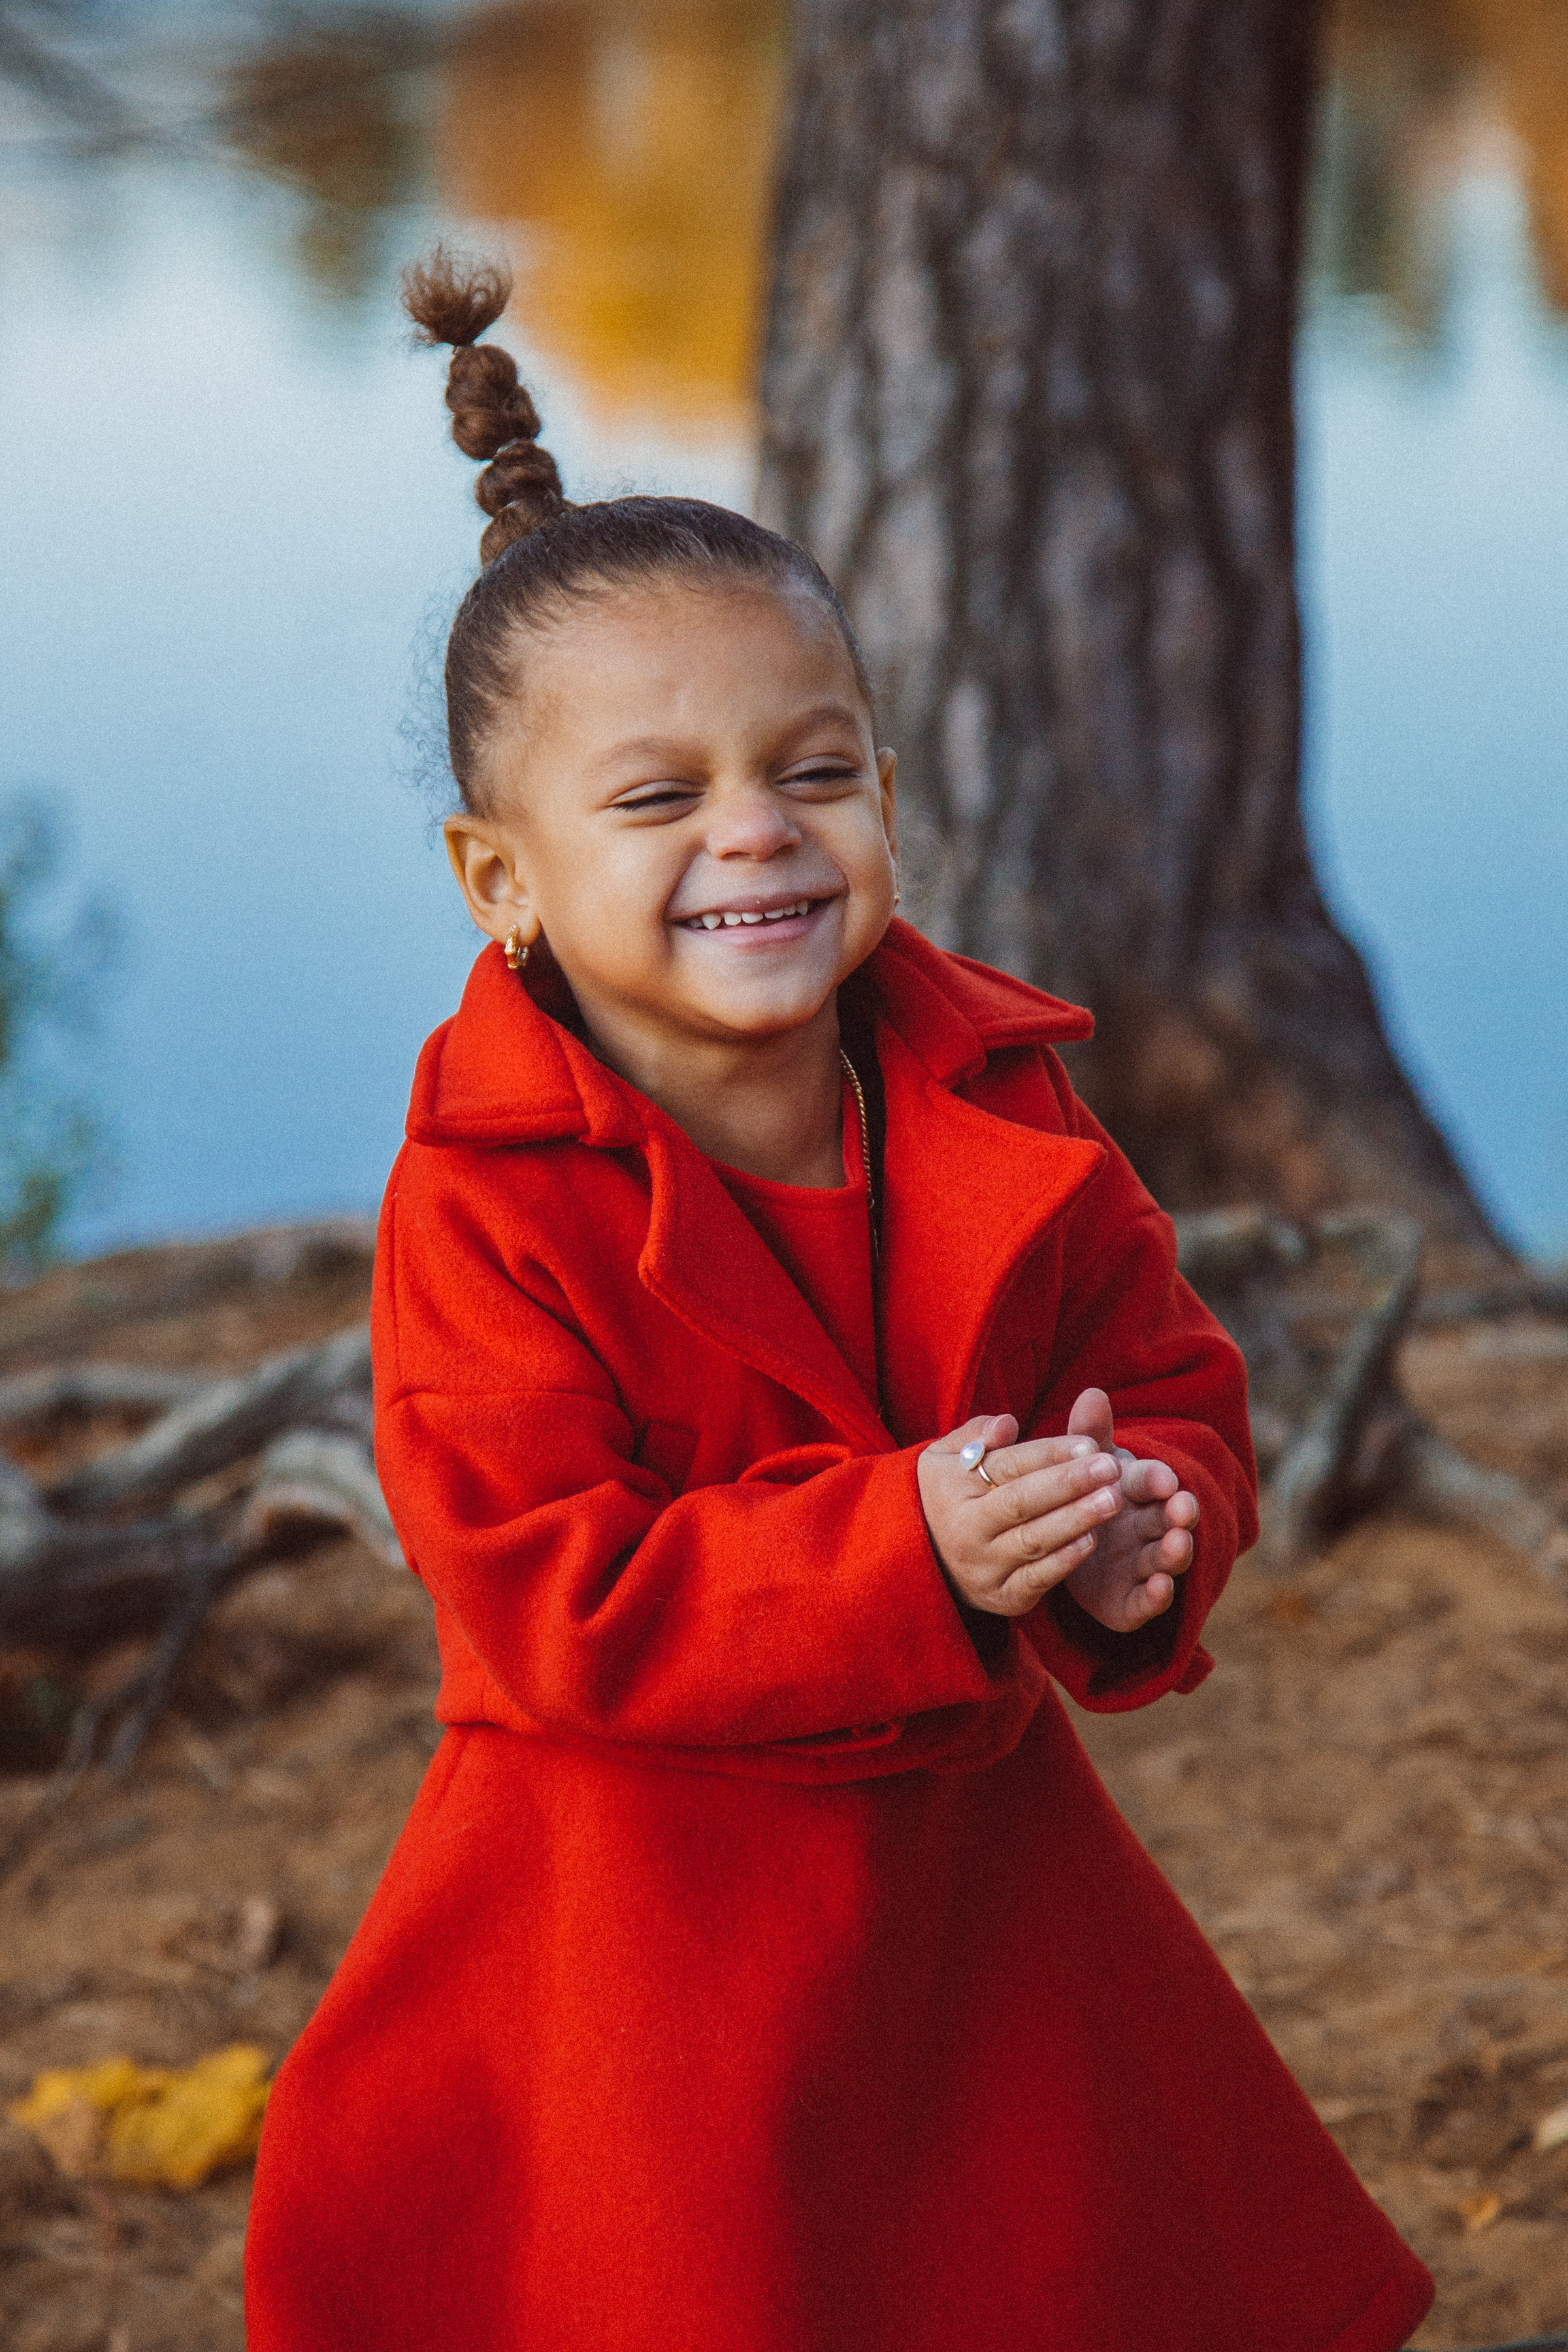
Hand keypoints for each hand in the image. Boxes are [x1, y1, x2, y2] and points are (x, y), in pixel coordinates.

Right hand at [918, 1411, 1127, 1619]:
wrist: (918, 1560)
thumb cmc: (944, 1496)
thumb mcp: (944, 1457)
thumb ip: (976, 1434)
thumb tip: (1008, 1423)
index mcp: (952, 1488)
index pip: (1008, 1466)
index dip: (1050, 1454)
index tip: (1089, 1444)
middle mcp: (965, 1530)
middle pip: (1023, 1502)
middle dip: (1070, 1483)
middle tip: (1111, 1466)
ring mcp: (982, 1567)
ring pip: (1034, 1541)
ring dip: (1076, 1520)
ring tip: (1113, 1500)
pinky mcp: (999, 1597)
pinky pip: (1036, 1579)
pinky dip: (1064, 1561)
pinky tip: (1091, 1541)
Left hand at [1059, 1388, 1197, 1631]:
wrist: (1066, 1547)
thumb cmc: (1085, 1496)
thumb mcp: (1085, 1466)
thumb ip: (1089, 1435)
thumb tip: (1092, 1393)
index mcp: (1136, 1490)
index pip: (1150, 1481)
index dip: (1157, 1480)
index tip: (1164, 1479)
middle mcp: (1148, 1526)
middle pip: (1168, 1518)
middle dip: (1179, 1513)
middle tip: (1184, 1508)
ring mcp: (1143, 1564)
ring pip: (1165, 1557)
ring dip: (1175, 1551)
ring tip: (1178, 1543)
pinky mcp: (1131, 1601)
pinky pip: (1146, 1601)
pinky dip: (1157, 1596)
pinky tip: (1161, 1588)